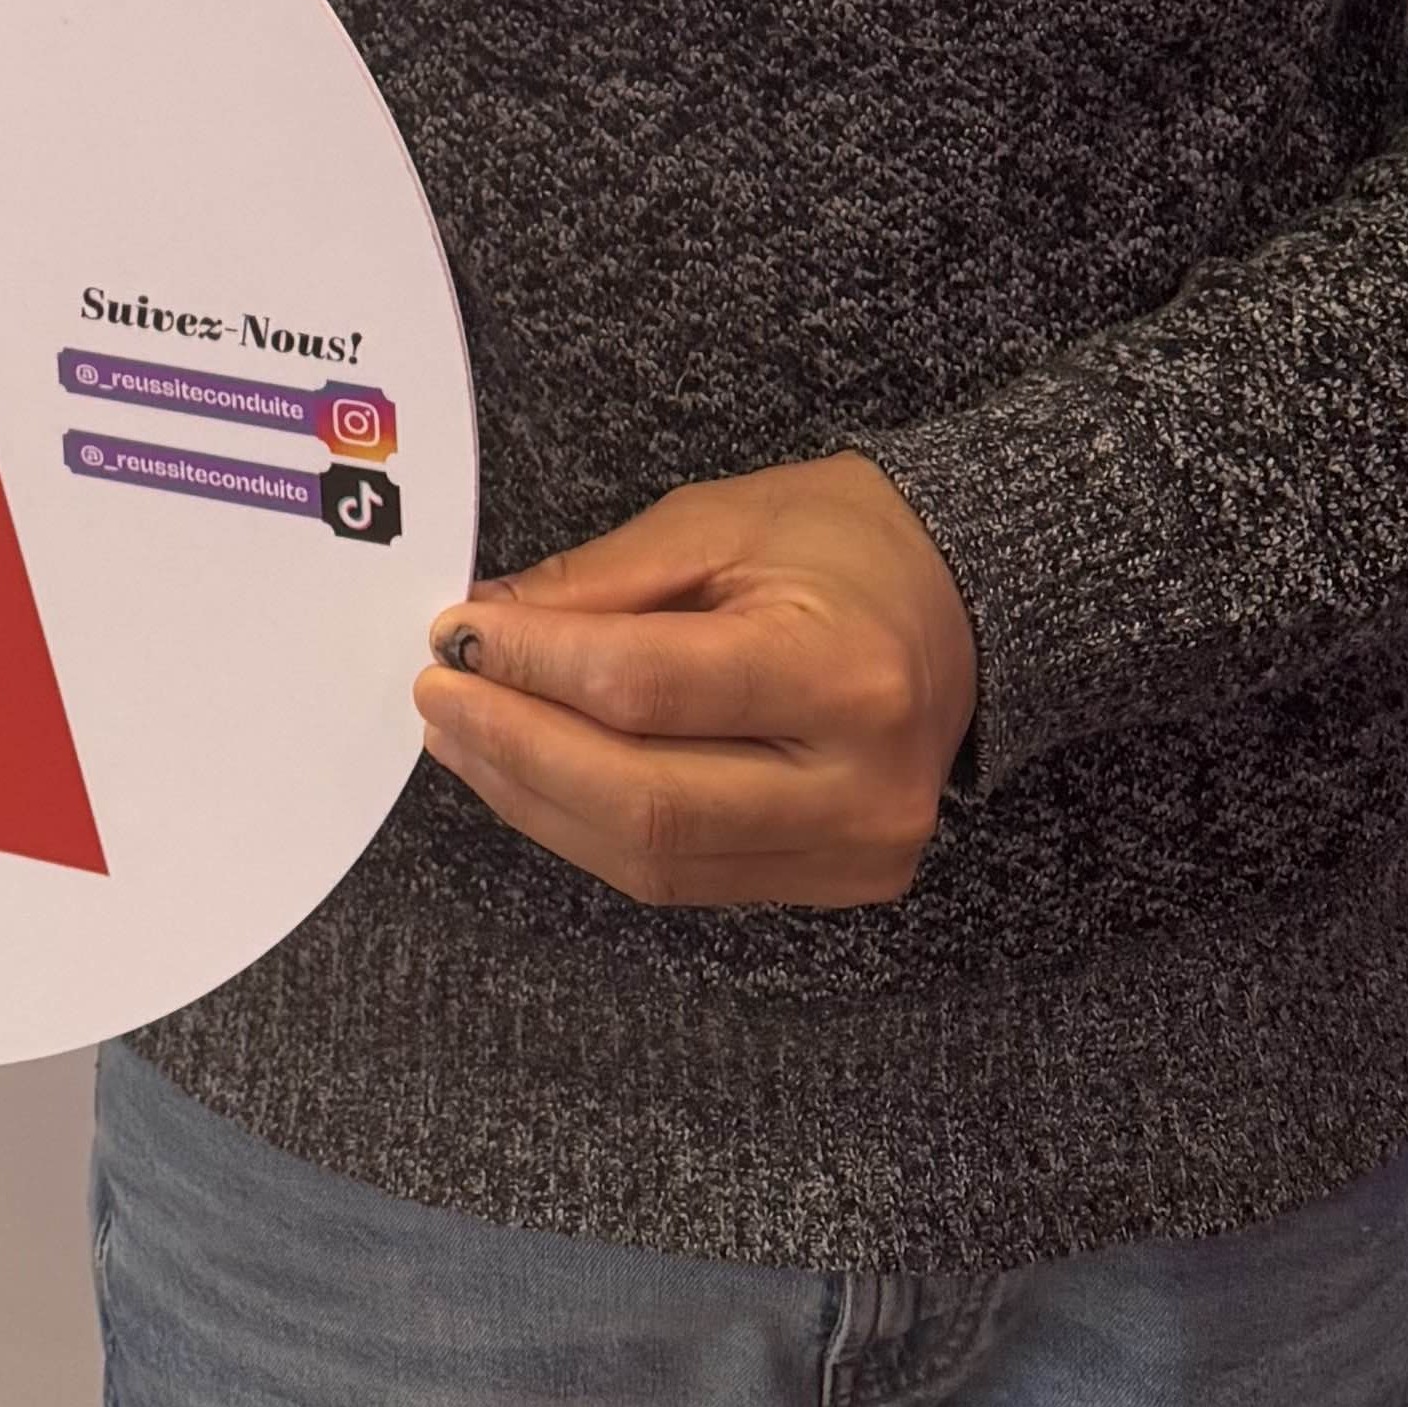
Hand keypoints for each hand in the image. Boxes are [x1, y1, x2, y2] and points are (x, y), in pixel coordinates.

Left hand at [410, 452, 973, 906]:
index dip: (535, 669)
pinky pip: (684, 877)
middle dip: (518, 750)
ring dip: (538, 801)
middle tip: (437, 698)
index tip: (456, 635)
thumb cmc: (848, 545)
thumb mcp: (721, 522)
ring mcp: (852, 852)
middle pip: (645, 803)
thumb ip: (601, 582)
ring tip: (465, 740)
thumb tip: (486, 626)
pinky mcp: (833, 884)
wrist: (969, 604)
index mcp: (843, 673)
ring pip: (654, 860)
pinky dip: (593, 828)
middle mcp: (858, 786)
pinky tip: (536, 777)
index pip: (648, 691)